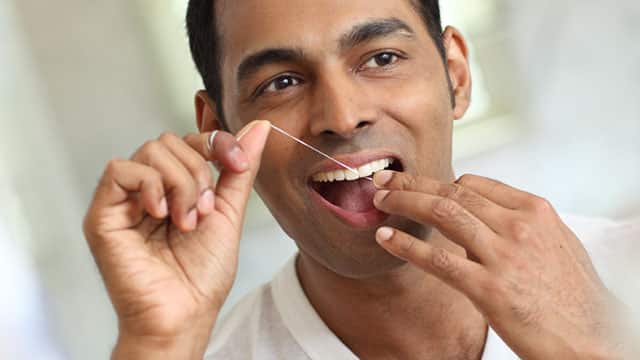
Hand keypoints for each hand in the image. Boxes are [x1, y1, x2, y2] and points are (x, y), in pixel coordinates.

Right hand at [83, 120, 270, 357]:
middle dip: (198, 171)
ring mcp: (124, 201)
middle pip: (169, 141)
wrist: (184, 313)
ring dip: (181, 184)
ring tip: (186, 221)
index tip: (236, 163)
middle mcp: (148, 190)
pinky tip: (163, 214)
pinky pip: (120, 170)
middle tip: (205, 210)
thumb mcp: (229, 212)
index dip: (214, 142)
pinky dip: (151, 186)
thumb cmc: (202, 275)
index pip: (188, 141)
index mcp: (174, 189)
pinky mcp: (103, 214)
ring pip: (150, 151)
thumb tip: (259, 128)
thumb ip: (240, 170)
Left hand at [372, 171, 631, 358]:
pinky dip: (406, 244)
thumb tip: (484, 216)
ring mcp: (503, 256)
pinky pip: (438, 259)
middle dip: (412, 183)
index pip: (475, 184)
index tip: (418, 183)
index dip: (439, 181)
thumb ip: (521, 225)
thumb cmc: (576, 298)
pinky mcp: (489, 288)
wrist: (593, 341)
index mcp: (535, 211)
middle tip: (385, 179)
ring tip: (379, 200)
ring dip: (404, 202)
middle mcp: (518, 226)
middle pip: (452, 192)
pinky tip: (386, 238)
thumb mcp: (557, 244)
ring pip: (442, 213)